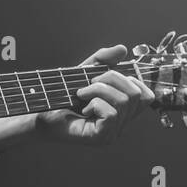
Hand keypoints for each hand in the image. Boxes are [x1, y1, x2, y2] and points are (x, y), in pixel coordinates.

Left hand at [34, 44, 155, 144]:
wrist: (39, 115)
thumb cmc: (62, 98)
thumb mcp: (83, 73)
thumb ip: (102, 60)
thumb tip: (122, 49)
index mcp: (122, 111)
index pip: (147, 96)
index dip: (131, 80)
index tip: (106, 78)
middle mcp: (122, 124)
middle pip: (137, 94)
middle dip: (112, 79)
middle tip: (89, 83)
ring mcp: (113, 132)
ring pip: (124, 102)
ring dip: (99, 90)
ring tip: (82, 94)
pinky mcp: (102, 137)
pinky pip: (111, 114)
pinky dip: (95, 103)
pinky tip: (83, 108)